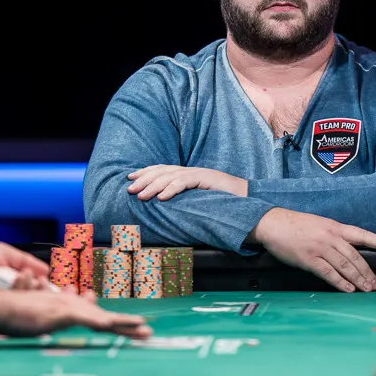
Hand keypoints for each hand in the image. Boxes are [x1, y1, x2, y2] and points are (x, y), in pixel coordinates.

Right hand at [0, 287, 152, 338]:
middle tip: (148, 331)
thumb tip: (66, 318)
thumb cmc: (16, 313)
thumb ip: (57, 317)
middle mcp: (72, 305)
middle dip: (127, 325)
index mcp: (69, 308)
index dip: (118, 323)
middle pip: (105, 317)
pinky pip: (83, 318)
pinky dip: (98, 321)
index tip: (135, 328)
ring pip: (100, 317)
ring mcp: (67, 308)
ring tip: (142, 328)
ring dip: (122, 324)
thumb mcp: (41, 318)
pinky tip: (110, 325)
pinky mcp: (59, 313)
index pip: (98, 317)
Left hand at [127, 165, 247, 199]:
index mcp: (187, 174)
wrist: (246, 198)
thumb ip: (182, 199)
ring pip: (170, 176)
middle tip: (129, 189)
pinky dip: (172, 189)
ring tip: (141, 195)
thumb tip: (163, 206)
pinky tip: (161, 197)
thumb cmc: (222, 202)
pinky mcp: (206, 178)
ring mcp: (198, 173)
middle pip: (162, 171)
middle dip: (143, 179)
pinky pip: (185, 182)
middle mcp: (190, 171)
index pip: (162, 169)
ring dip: (153, 186)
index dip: (145, 172)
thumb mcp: (197, 200)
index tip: (130, 178)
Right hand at [252, 208, 375, 292]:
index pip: (362, 234)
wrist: (273, 223)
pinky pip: (328, 273)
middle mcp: (330, 237)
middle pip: (355, 255)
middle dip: (368, 271)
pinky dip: (340, 282)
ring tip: (367, 289)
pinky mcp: (309, 259)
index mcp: (334, 226)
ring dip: (358, 279)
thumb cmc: (294, 224)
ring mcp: (320, 248)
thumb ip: (333, 235)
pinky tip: (348, 289)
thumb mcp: (319, 224)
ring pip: (345, 265)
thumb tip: (347, 248)